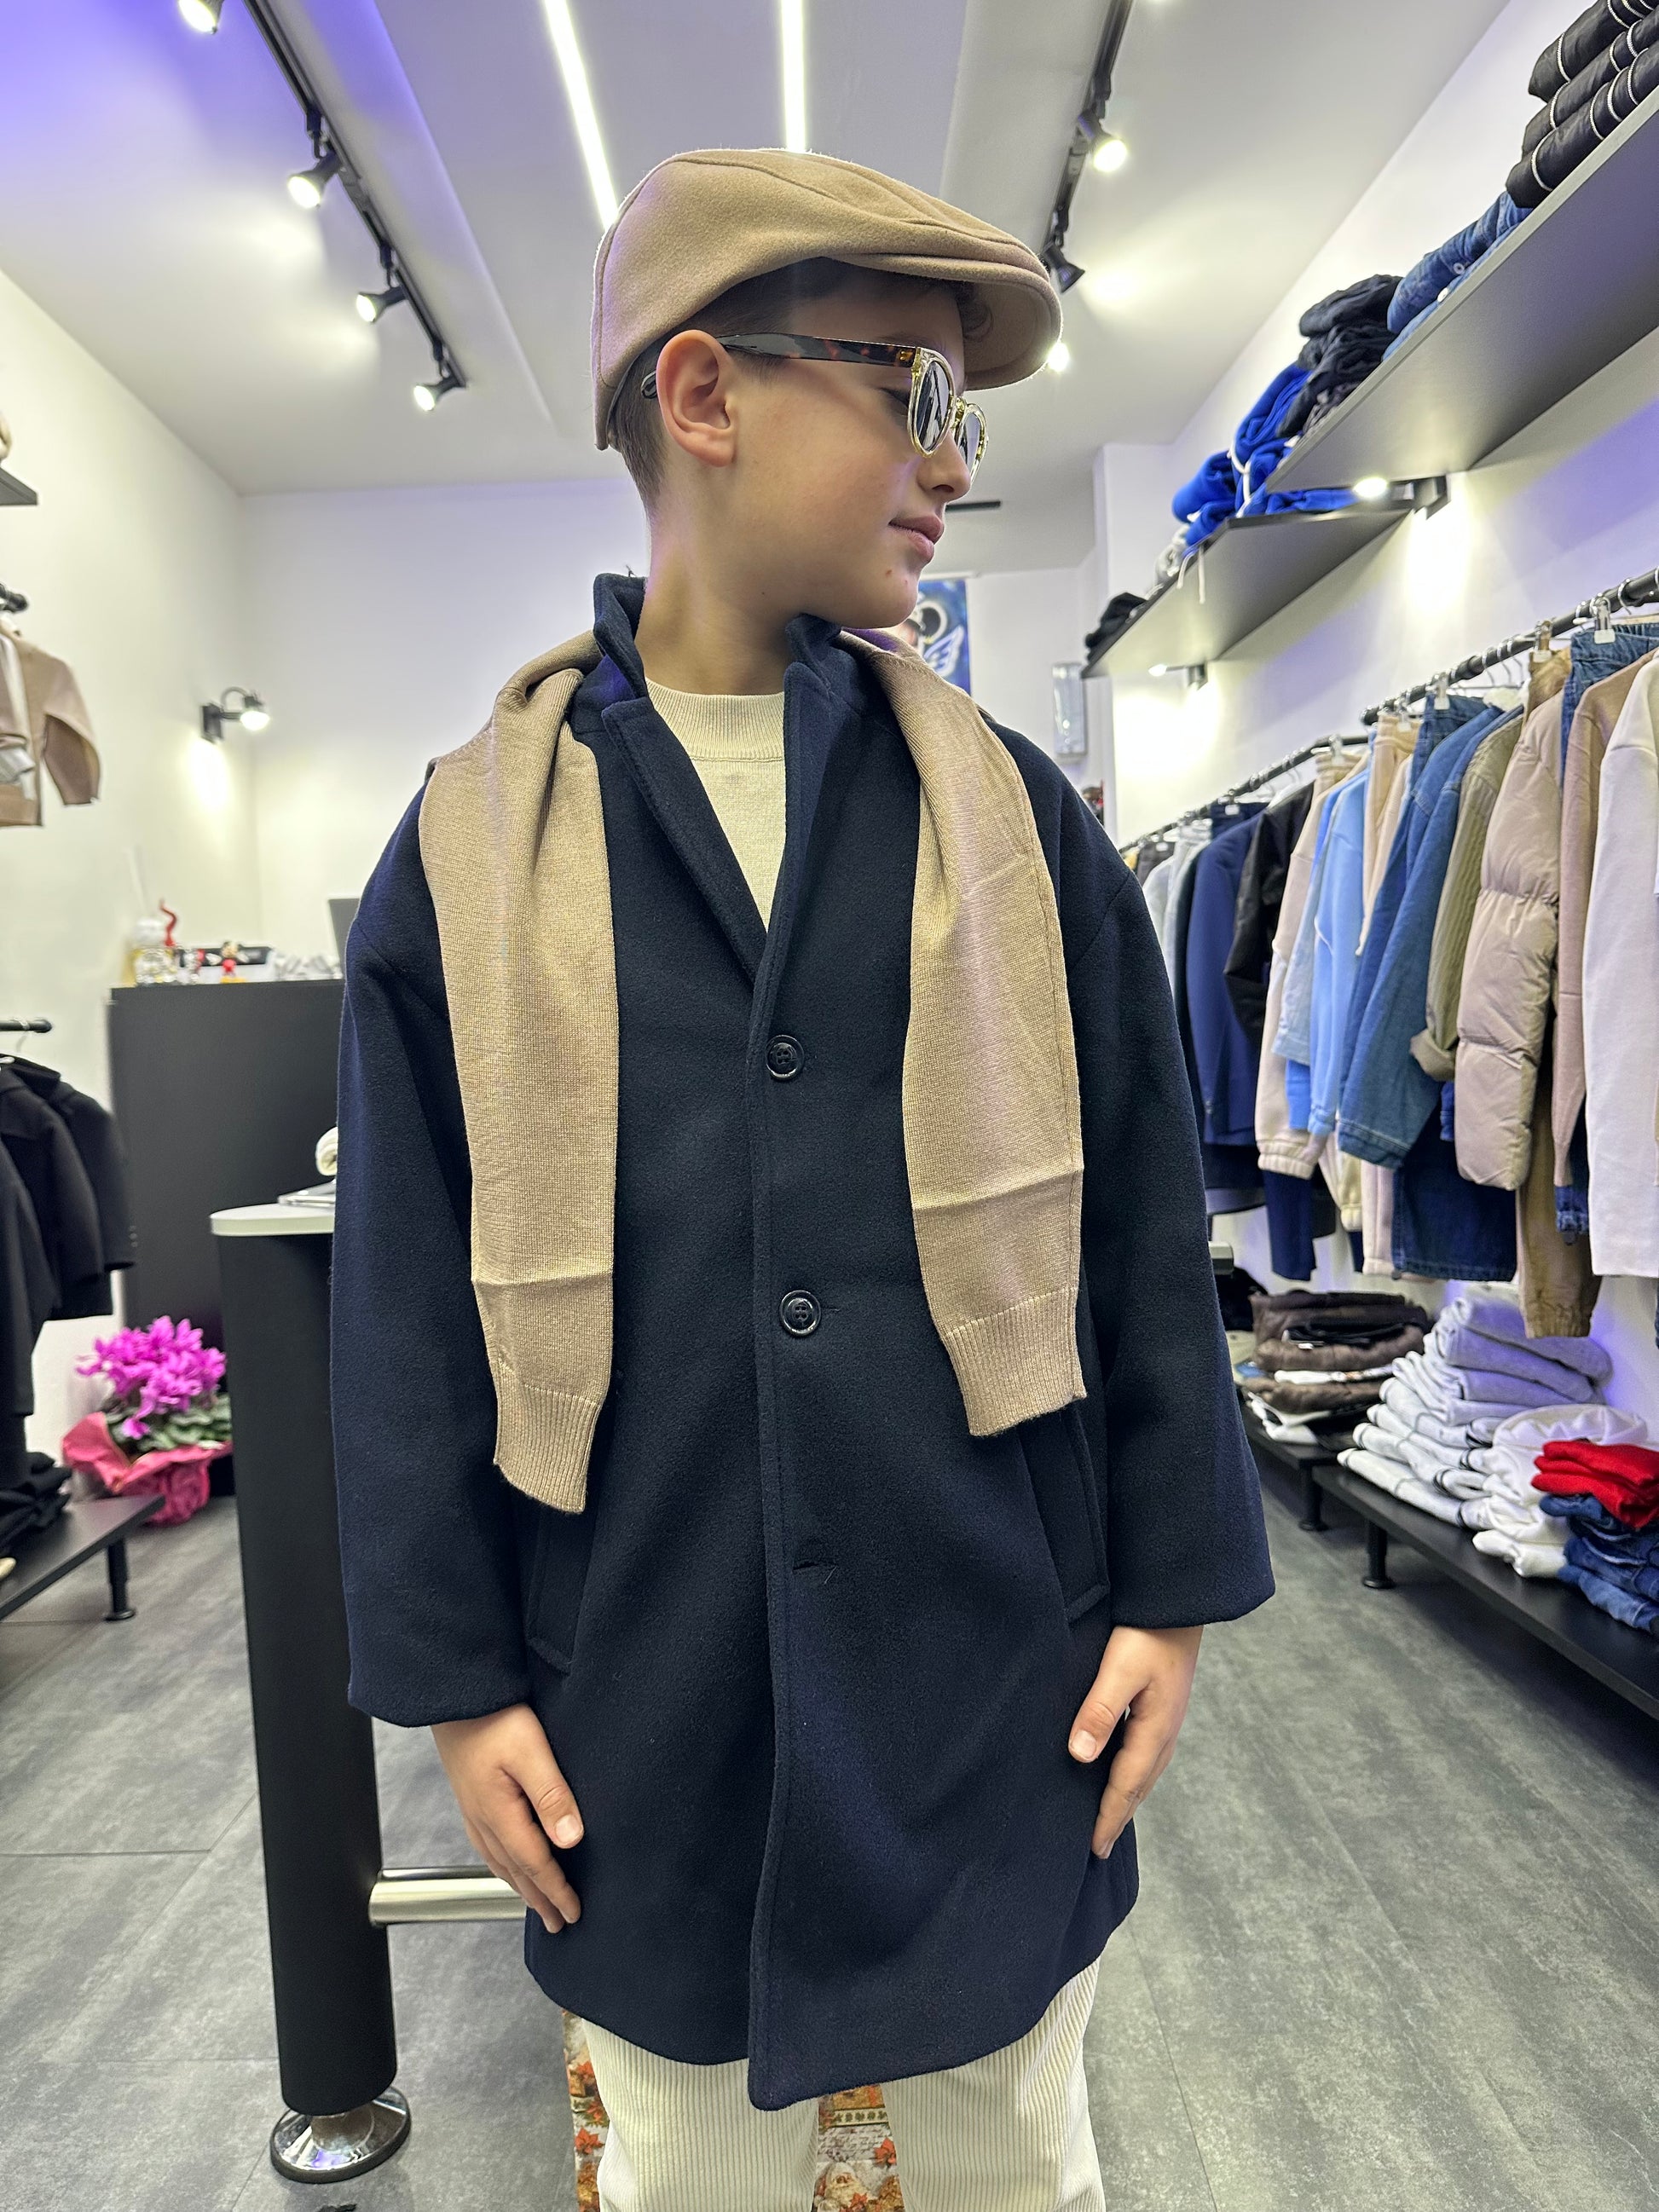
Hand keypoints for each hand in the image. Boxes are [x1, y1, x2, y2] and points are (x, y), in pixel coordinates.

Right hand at [431, 1703, 583, 1933]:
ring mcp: (473, 1810)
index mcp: (499, 1814)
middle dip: (539, 1899)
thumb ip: (551, 1795)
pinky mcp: (472, 1797)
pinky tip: (509, 1864)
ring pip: (500, 1862)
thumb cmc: (494, 1717)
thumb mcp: (531, 1751)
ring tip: (537, 1904)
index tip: (574, 1912)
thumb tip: (571, 1839)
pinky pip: (489, 1846)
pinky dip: (504, 1865)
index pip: (535, 1863)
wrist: (456, 1695)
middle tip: (559, 1923)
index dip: (556, 1891)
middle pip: (516, 1871)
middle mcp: (482, 1819)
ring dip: (521, 1886)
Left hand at [1068, 1624, 1202, 1858]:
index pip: (1125, 1786)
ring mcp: (1167, 1721)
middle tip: (1099, 1848)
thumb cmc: (1146, 1633)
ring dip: (1127, 1798)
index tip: (1093, 1848)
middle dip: (1118, 1816)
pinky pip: (1146, 1754)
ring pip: (1144, 1772)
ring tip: (1109, 1819)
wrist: (1178, 1602)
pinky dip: (1133, 1774)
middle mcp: (1165, 1733)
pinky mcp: (1163, 1707)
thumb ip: (1100, 1711)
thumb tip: (1079, 1756)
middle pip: (1139, 1787)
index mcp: (1154, 1731)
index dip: (1107, 1818)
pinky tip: (1122, 1772)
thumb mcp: (1119, 1670)